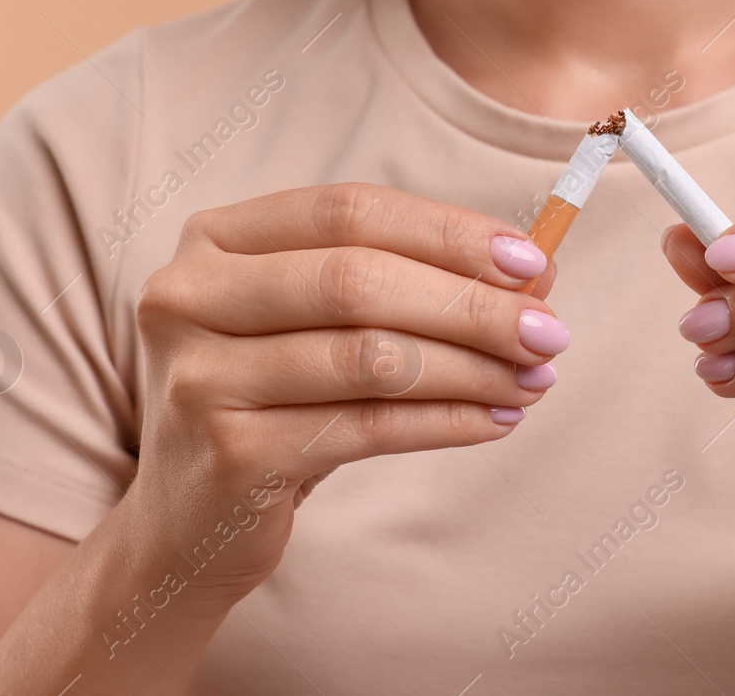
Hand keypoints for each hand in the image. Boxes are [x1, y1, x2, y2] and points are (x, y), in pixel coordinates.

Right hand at [126, 183, 566, 609]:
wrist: (186, 524)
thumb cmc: (274, 402)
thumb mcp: (316, 324)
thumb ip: (404, 282)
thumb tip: (535, 271)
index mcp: (214, 239)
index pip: (349, 210)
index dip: (448, 232)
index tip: (532, 261)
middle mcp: (188, 296)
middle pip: (358, 280)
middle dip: (470, 304)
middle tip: (549, 330)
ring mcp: (201, 377)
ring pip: (369, 357)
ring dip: (471, 367)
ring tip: (534, 379)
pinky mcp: (229, 455)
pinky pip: (367, 428)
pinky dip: (447, 420)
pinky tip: (497, 419)